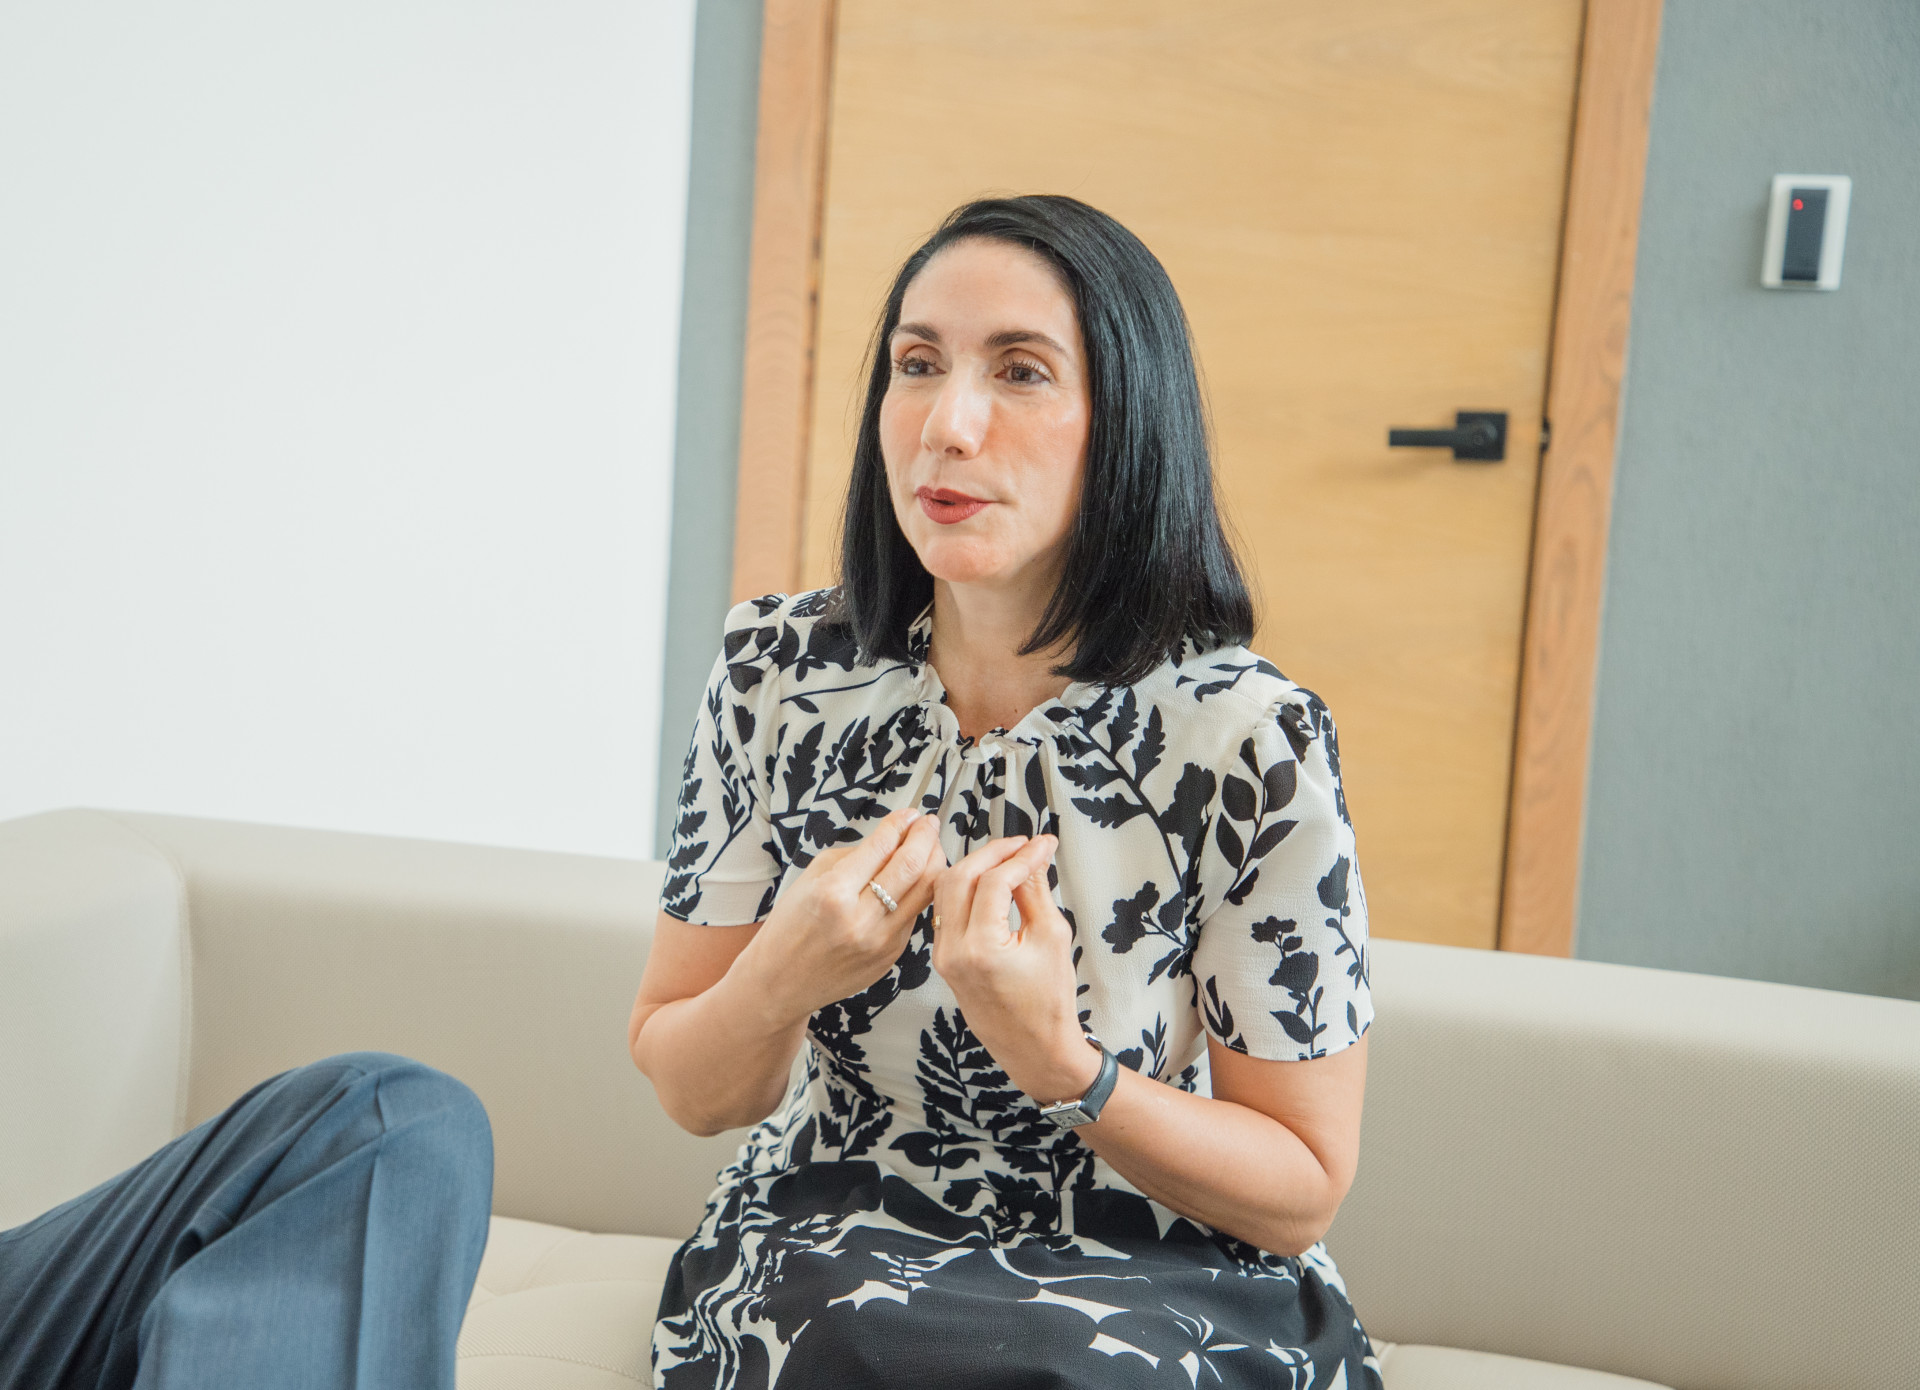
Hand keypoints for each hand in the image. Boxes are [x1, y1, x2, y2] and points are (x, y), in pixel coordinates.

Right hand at [742, 808, 945, 1025]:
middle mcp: (860, 920)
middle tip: (929, 823)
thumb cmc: (790, 925)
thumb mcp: (811, 878)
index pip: (882, 847)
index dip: (901, 823)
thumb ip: (855, 856)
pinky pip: (914, 915)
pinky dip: (918, 892)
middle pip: (914, 867)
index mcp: (833, 894)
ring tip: (929, 847)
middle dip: (926, 836)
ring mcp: (880, 942)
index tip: (910, 813)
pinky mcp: (890, 957)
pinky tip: (913, 880)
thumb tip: (895, 835)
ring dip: (934, 862)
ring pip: (926, 892)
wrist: (780, 981)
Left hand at [931, 835, 1100, 1105]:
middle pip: (959, 877)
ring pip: (945, 890)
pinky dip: (965, 888)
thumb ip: (1036, 892)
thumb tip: (1033, 856)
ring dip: (974, 866)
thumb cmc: (1049, 1002)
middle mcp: (953, 951)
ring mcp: (943, 956)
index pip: (994, 882)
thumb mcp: (1052, 939)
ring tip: (1008, 858)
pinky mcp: (944, 959)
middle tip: (1023, 845)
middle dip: (992, 853)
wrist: (1033, 1048)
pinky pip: (946, 910)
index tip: (1043, 844)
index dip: (1021, 856)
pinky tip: (989, 880)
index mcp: (981, 949)